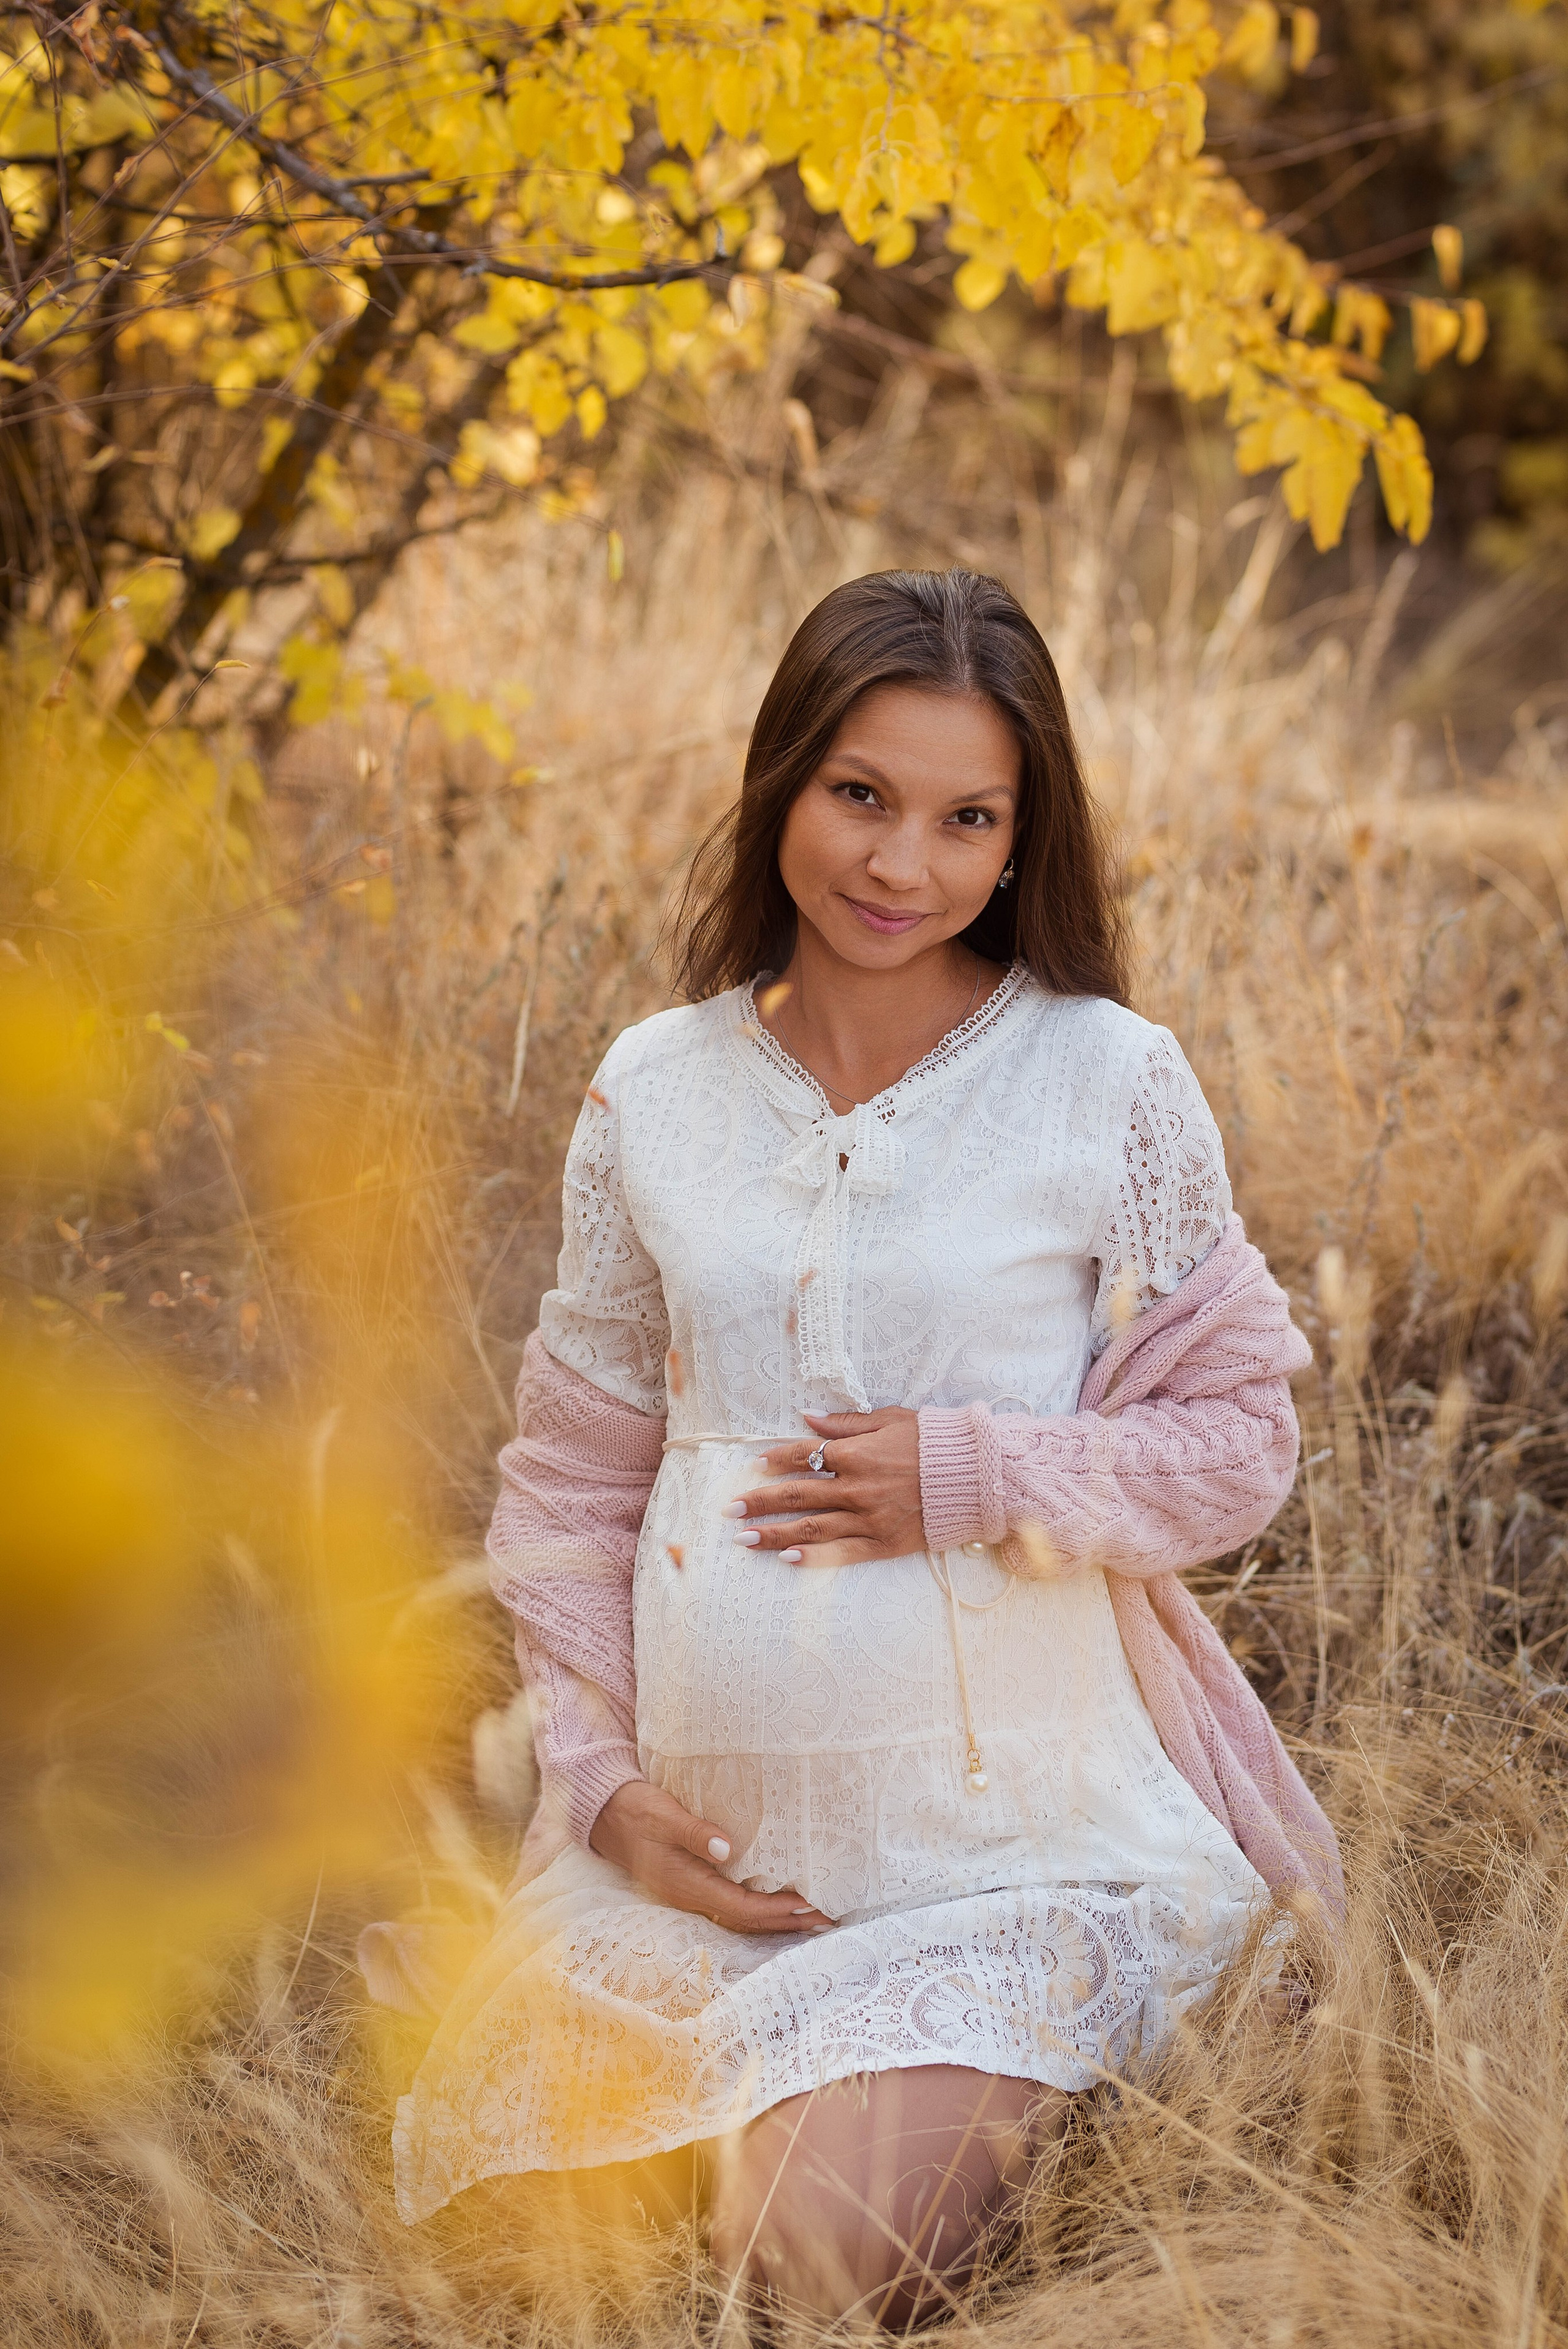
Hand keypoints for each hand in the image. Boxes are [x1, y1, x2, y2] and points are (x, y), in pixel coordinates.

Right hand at [588, 1779, 834, 1933]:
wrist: (604, 1814)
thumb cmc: (635, 1810)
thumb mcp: (663, 1815)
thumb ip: (694, 1832)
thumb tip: (728, 1849)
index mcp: (685, 1884)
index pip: (741, 1906)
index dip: (776, 1909)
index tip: (808, 1906)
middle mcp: (690, 1897)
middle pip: (746, 1919)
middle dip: (786, 1922)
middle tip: (826, 1920)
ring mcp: (690, 1894)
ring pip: (740, 1915)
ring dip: (775, 1919)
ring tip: (811, 1919)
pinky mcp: (691, 1884)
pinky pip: (732, 1905)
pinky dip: (758, 1908)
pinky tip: (776, 1904)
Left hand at [726, 1407, 925, 1568]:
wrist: (976, 1476)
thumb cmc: (934, 1442)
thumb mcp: (890, 1419)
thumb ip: (845, 1423)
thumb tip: (807, 1417)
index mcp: (856, 1454)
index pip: (803, 1456)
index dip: (775, 1460)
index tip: (755, 1466)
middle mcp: (856, 1488)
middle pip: (797, 1495)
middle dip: (759, 1502)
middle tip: (730, 1510)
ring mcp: (868, 1519)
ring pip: (810, 1528)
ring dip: (773, 1534)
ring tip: (743, 1539)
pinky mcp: (884, 1544)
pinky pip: (841, 1553)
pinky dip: (812, 1557)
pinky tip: (786, 1558)